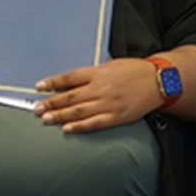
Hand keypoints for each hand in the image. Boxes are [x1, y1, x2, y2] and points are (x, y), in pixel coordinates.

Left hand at [34, 58, 160, 133]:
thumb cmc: (134, 71)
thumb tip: (70, 83)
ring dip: (60, 116)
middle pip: (70, 96)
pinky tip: (67, 129)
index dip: (53, 82)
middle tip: (37, 108)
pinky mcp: (117, 116)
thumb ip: (91, 74)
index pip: (69, 77)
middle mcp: (101, 88)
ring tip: (46, 119)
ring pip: (79, 111)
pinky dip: (79, 126)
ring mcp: (109, 103)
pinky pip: (95, 123)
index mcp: (98, 73)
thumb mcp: (110, 66)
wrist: (159, 81)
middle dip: (51, 103)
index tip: (39, 87)